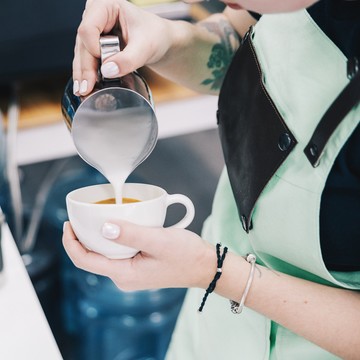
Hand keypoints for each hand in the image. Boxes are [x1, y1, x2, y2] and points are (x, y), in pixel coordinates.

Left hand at [62, 221, 215, 290]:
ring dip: (96, 238)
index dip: (71, 243)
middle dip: (81, 239)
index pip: (85, 261)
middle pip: (91, 259)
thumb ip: (130, 234)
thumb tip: (103, 227)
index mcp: (124, 274)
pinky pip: (117, 254)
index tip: (68, 223)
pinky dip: (112, 239)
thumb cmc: (186, 254)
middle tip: (80, 217)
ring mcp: (131, 274)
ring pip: (104, 256)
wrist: (206, 266)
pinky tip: (117, 226)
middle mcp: (124, 277)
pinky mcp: (139, 267)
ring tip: (95, 218)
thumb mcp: (158, 240)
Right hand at [73, 0, 173, 95]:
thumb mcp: (145, 47)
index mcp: (106, 6)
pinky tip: (86, 87)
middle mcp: (95, 16)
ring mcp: (93, 31)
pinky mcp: (95, 45)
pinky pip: (87, 60)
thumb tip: (107, 71)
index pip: (89, 28)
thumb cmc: (154, 35)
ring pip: (82, 54)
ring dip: (83, 74)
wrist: (160, 41)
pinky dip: (87, 74)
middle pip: (83, 44)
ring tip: (83, 92)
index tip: (105, 65)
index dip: (93, 49)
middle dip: (85, 68)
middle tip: (86, 88)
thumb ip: (128, 59)